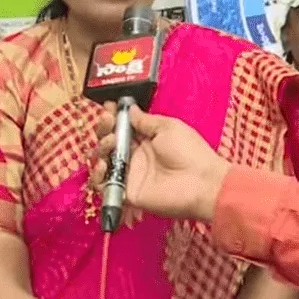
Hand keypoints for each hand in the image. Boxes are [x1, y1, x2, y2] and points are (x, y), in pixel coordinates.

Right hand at [93, 104, 229, 222]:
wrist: (200, 183)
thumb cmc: (190, 153)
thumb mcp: (168, 127)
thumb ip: (145, 120)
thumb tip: (130, 109)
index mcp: (145, 140)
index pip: (121, 127)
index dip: (112, 117)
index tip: (107, 107)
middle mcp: (134, 156)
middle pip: (107, 142)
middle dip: (103, 129)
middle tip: (108, 122)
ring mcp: (129, 174)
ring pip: (101, 160)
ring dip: (100, 149)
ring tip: (110, 143)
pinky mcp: (126, 191)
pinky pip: (103, 184)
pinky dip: (97, 175)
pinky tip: (104, 165)